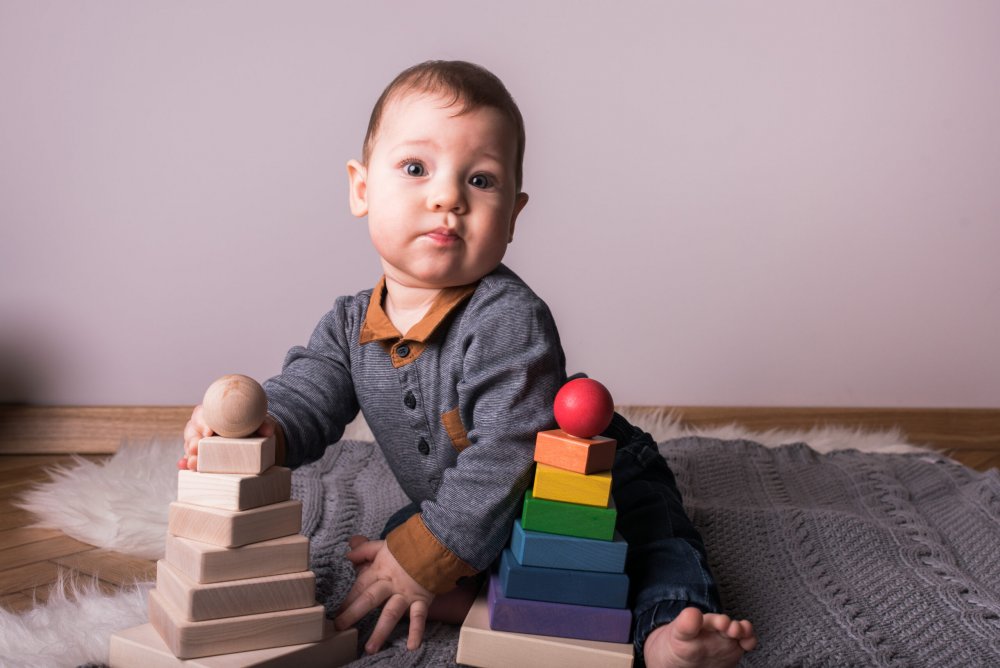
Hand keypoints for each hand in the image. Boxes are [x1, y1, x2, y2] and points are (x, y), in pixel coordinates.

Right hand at [179, 406, 276, 469]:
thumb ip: (264, 424)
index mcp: (213, 413)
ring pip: (189, 447)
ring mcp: (199, 443)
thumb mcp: (258, 423)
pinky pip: (189, 460)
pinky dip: (186, 464)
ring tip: (193, 463)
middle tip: (196, 449)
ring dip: (190, 455)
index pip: (202, 414)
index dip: (202, 421)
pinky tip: (185, 468)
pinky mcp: (200, 456)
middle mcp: (202, 427)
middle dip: (192, 441)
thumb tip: (268, 431)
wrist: (254, 440)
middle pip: (191, 431)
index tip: (208, 431)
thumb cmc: (252, 426)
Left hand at [334, 538, 433, 653]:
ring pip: (391, 613)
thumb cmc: (408, 545)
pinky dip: (416, 631)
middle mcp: (391, 584)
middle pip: (369, 598)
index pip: (360, 586)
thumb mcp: (384, 544)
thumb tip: (348, 551)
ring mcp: (406, 593)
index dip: (348, 599)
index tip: (336, 613)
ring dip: (380, 631)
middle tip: (339, 627)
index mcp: (380, 570)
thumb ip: (365, 549)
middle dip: (353, 613)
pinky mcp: (421, 599)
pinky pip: (419, 617)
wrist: (435, 541)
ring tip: (370, 648)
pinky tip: (412, 646)